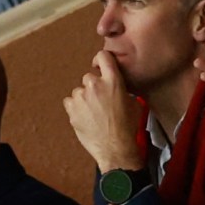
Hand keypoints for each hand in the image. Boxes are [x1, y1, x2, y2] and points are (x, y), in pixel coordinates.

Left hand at [63, 51, 142, 172]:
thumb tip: (120, 88)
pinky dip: (75, 107)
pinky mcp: (71, 110)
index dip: (102, 59)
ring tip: (94, 112)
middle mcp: (95, 85)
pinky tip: (85, 116)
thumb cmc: (128, 126)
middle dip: (94, 86)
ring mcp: (81, 97)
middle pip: (89, 77)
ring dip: (84, 98)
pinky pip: (70, 102)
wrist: (116, 147)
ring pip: (79, 91)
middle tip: (101, 100)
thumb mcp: (134, 103)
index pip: (103, 57)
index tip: (101, 65)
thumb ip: (123, 90)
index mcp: (114, 81)